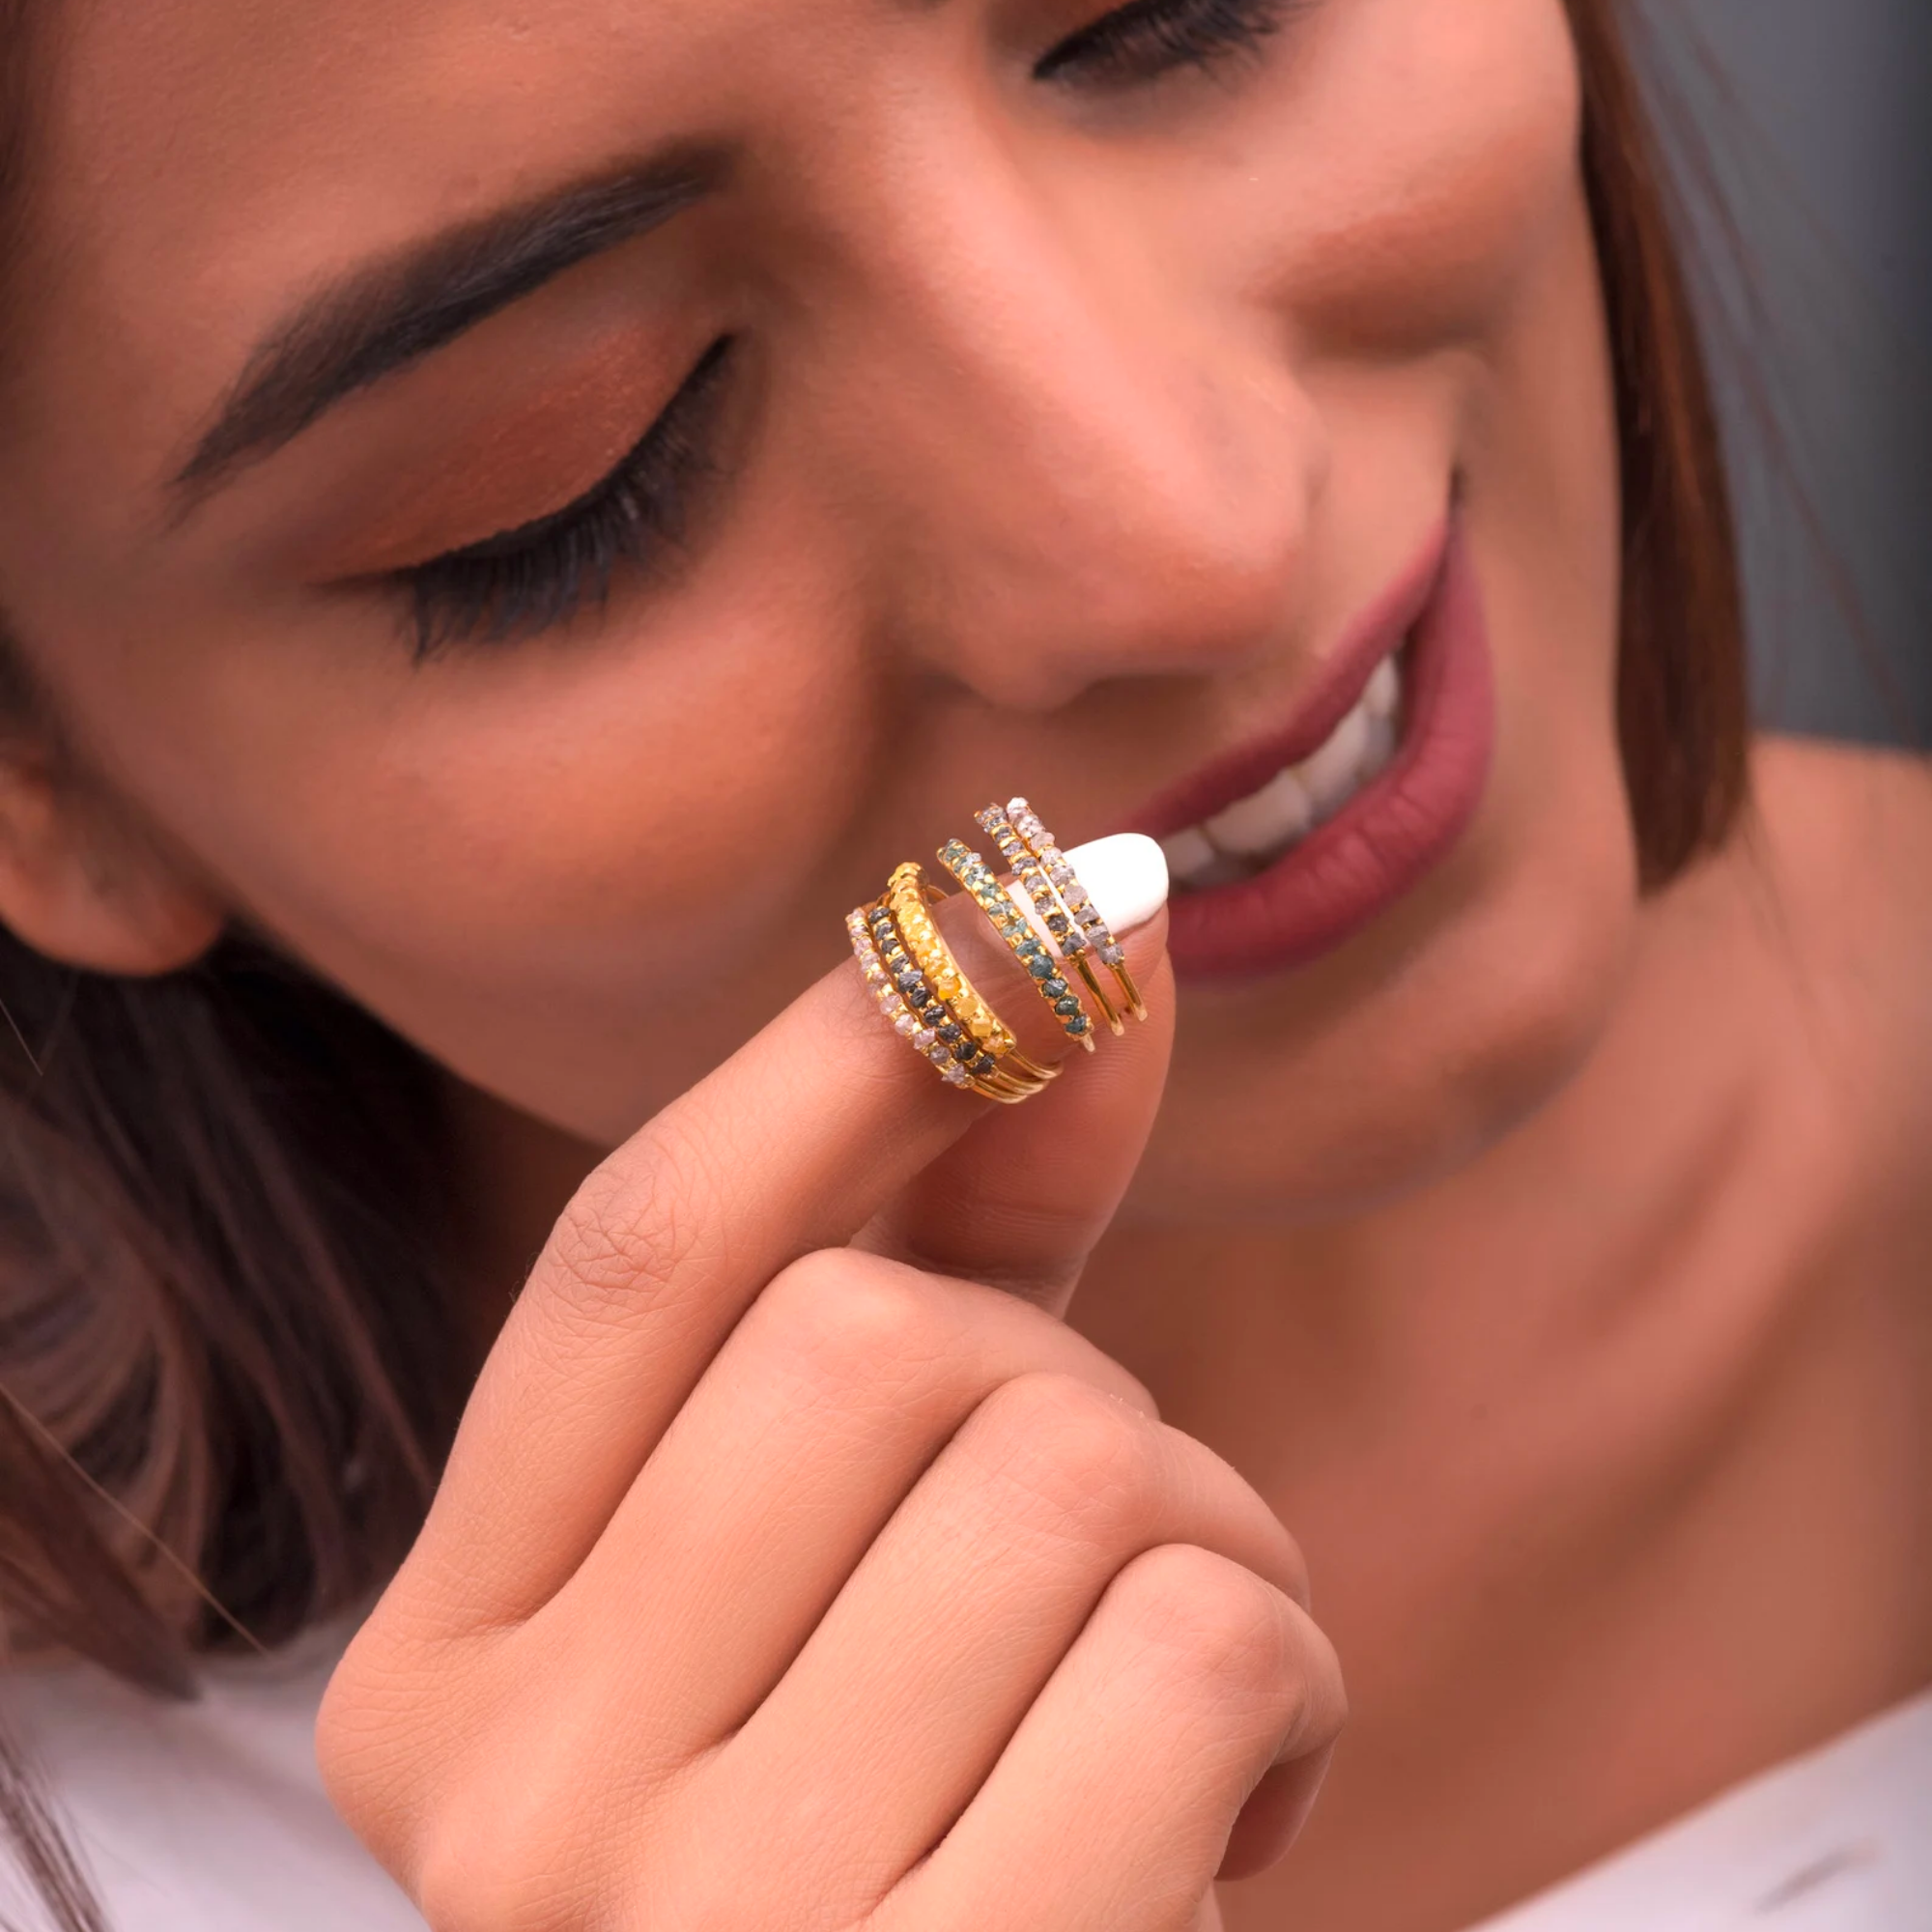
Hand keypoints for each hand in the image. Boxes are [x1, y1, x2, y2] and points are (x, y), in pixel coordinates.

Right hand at [317, 873, 1343, 1930]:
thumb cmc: (922, 1829)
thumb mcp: (873, 1560)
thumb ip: (952, 1242)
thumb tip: (1084, 942)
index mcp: (445, 1671)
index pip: (641, 1256)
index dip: (850, 1047)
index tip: (1049, 905)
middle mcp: (512, 1806)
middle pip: (880, 1341)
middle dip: (1069, 1387)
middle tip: (1097, 1541)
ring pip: (1066, 1464)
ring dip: (1203, 1528)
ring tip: (1168, 1683)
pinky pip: (1196, 1636)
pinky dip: (1285, 1666)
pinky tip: (1236, 1793)